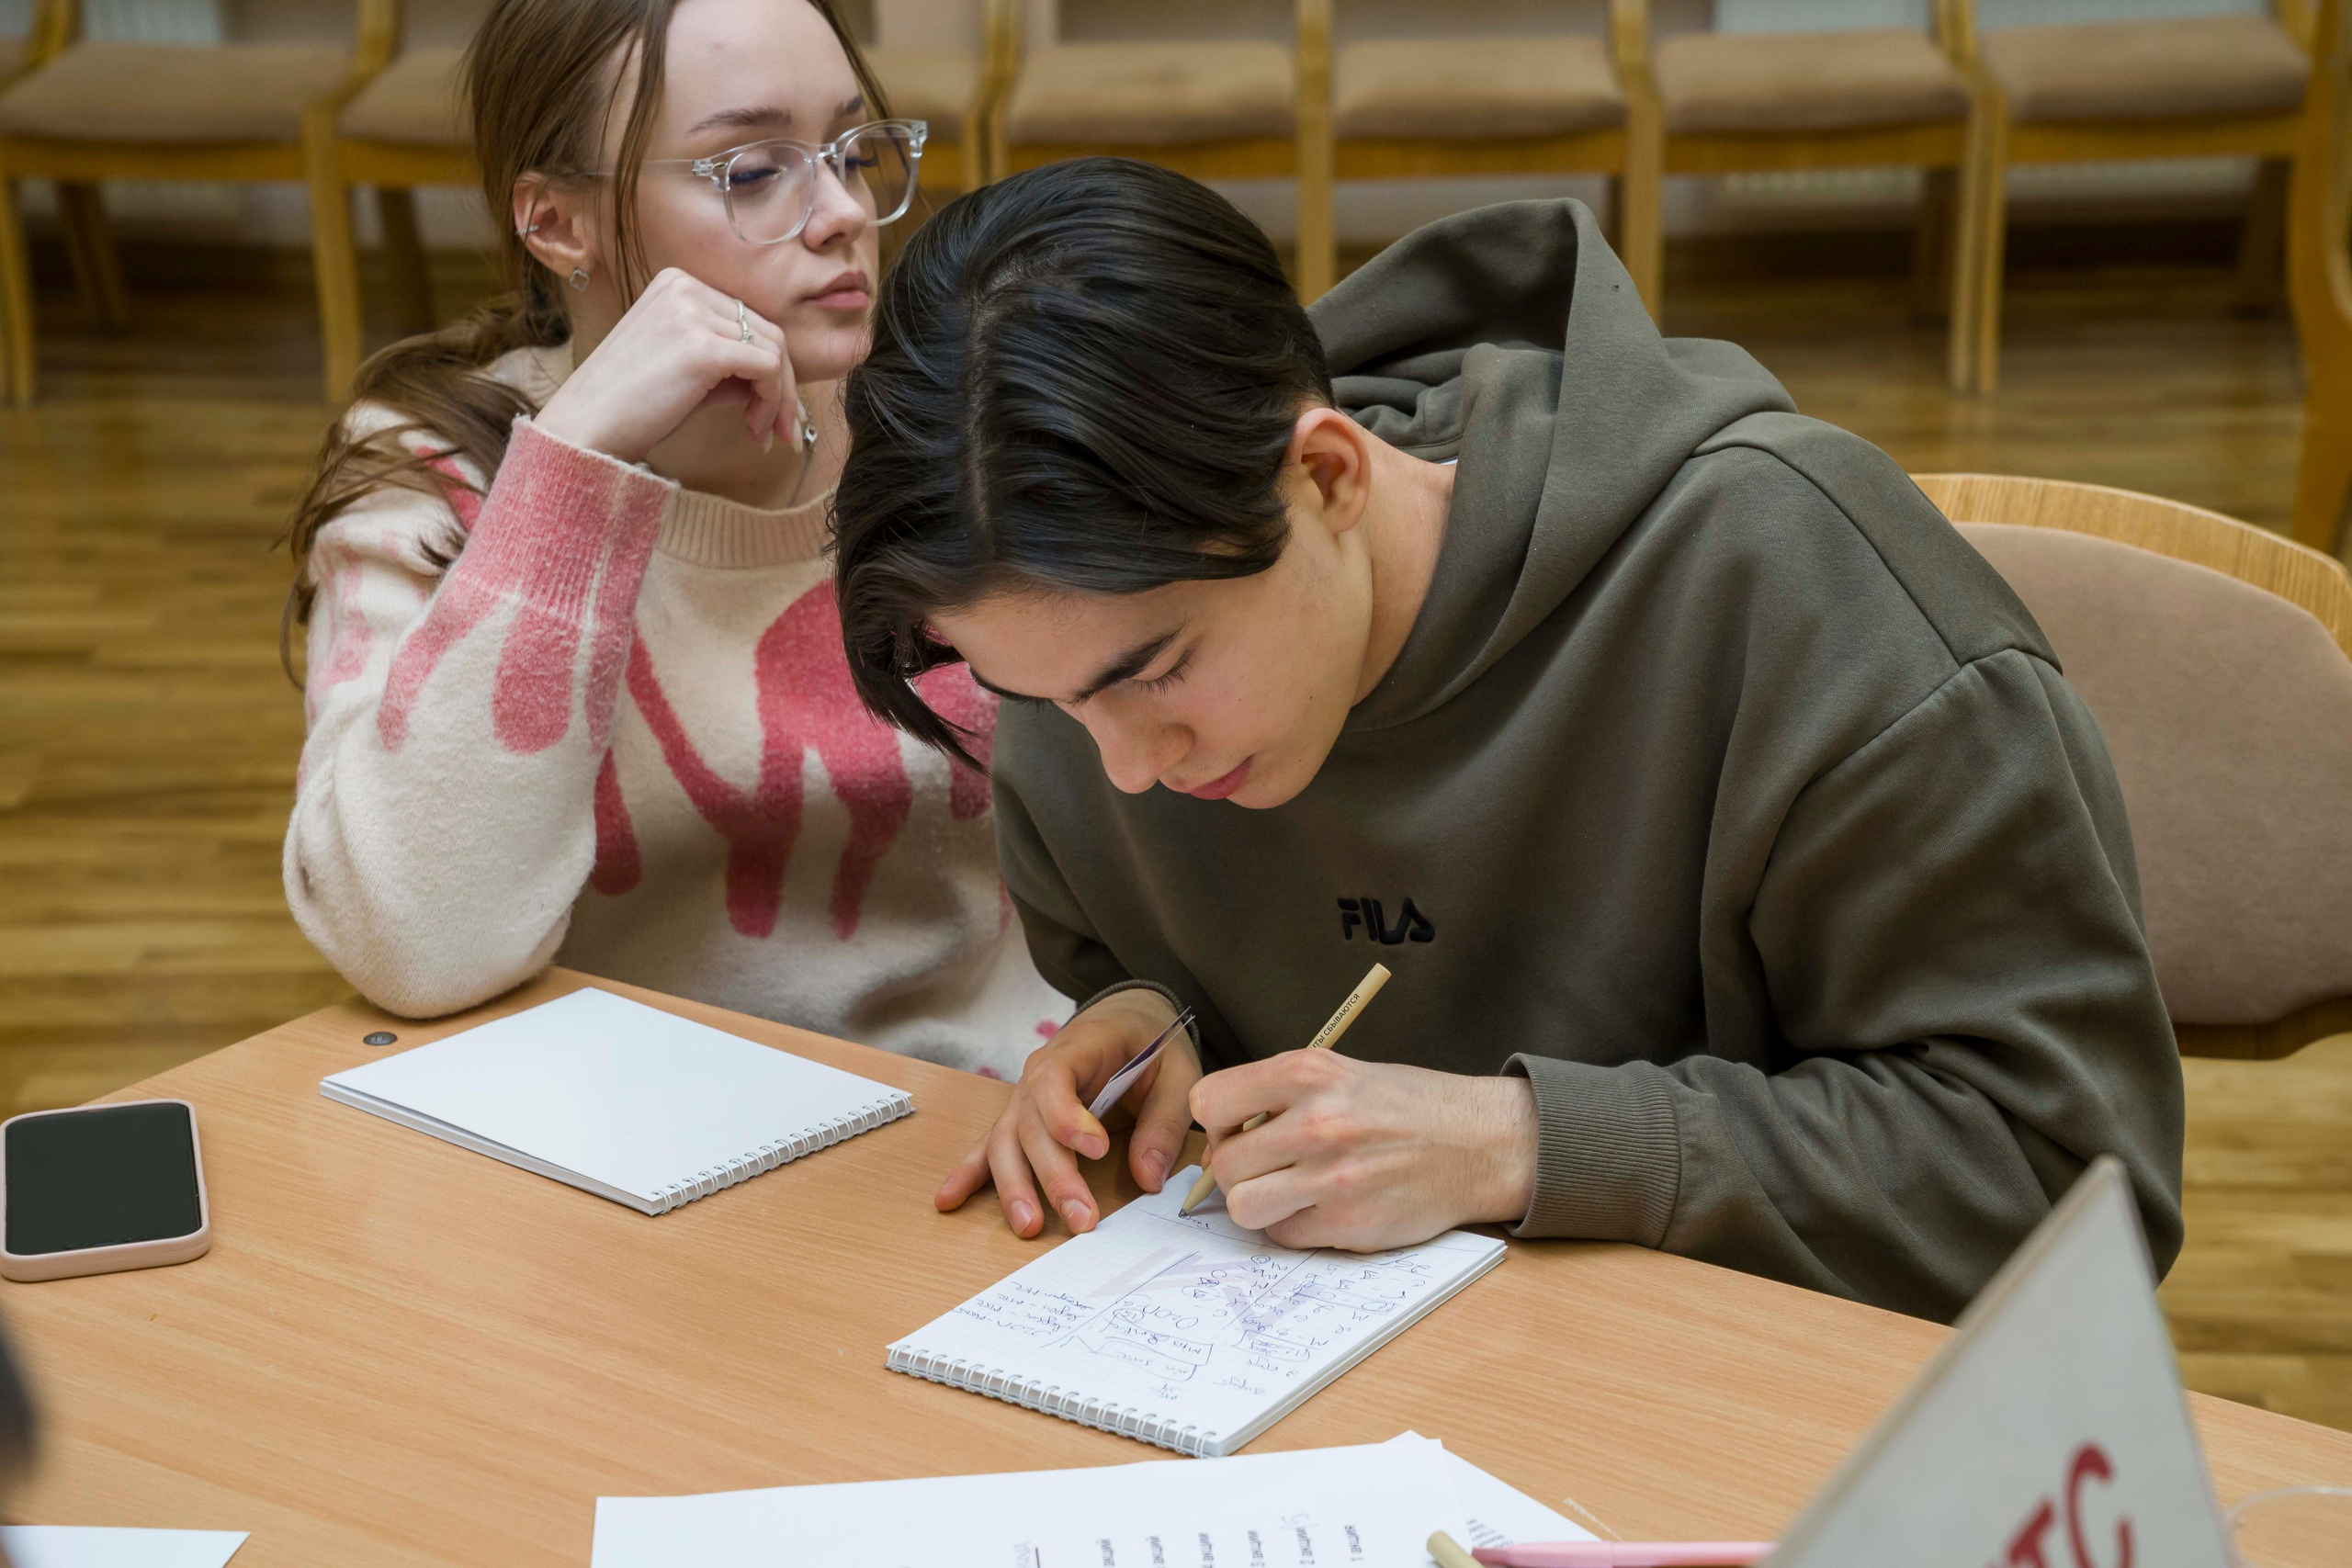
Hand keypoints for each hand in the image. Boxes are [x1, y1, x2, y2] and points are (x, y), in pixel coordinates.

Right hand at [533, 268, 800, 462]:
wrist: (585, 427)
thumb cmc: (629, 406)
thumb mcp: (684, 369)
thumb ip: (729, 363)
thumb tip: (776, 379)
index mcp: (676, 284)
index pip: (747, 320)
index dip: (768, 368)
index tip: (765, 412)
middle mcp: (685, 287)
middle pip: (768, 332)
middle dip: (781, 387)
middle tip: (778, 432)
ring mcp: (693, 313)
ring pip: (774, 351)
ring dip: (777, 400)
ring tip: (761, 434)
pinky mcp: (703, 347)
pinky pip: (768, 368)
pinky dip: (772, 402)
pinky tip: (753, 429)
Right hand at [936, 990, 1202, 1238]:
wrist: (1125, 1019)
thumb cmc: (1149, 1043)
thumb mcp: (1176, 1071)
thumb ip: (1164, 1122)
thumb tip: (1147, 1178)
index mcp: (1077, 1048)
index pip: (1055, 1079)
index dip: (1067, 1116)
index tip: (1097, 1149)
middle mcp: (1038, 1075)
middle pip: (1031, 1126)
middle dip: (1053, 1175)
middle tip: (1081, 1218)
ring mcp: (1023, 1099)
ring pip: (1006, 1144)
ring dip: (1014, 1187)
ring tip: (1028, 1226)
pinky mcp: (1020, 1120)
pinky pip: (989, 1147)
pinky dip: (968, 1174)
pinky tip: (948, 1200)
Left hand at [1191, 1052, 1536, 1250]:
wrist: (1479, 1142)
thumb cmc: (1406, 1106)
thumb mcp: (1339, 1073)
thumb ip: (1277, 1098)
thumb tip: (1218, 1144)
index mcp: (1307, 1073)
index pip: (1210, 1101)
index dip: (1217, 1122)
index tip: (1237, 1129)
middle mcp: (1316, 1123)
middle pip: (1224, 1164)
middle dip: (1236, 1170)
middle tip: (1267, 1166)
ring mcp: (1332, 1177)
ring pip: (1243, 1207)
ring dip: (1258, 1204)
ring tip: (1287, 1191)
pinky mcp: (1348, 1223)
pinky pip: (1283, 1236)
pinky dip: (1293, 1227)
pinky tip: (1322, 1207)